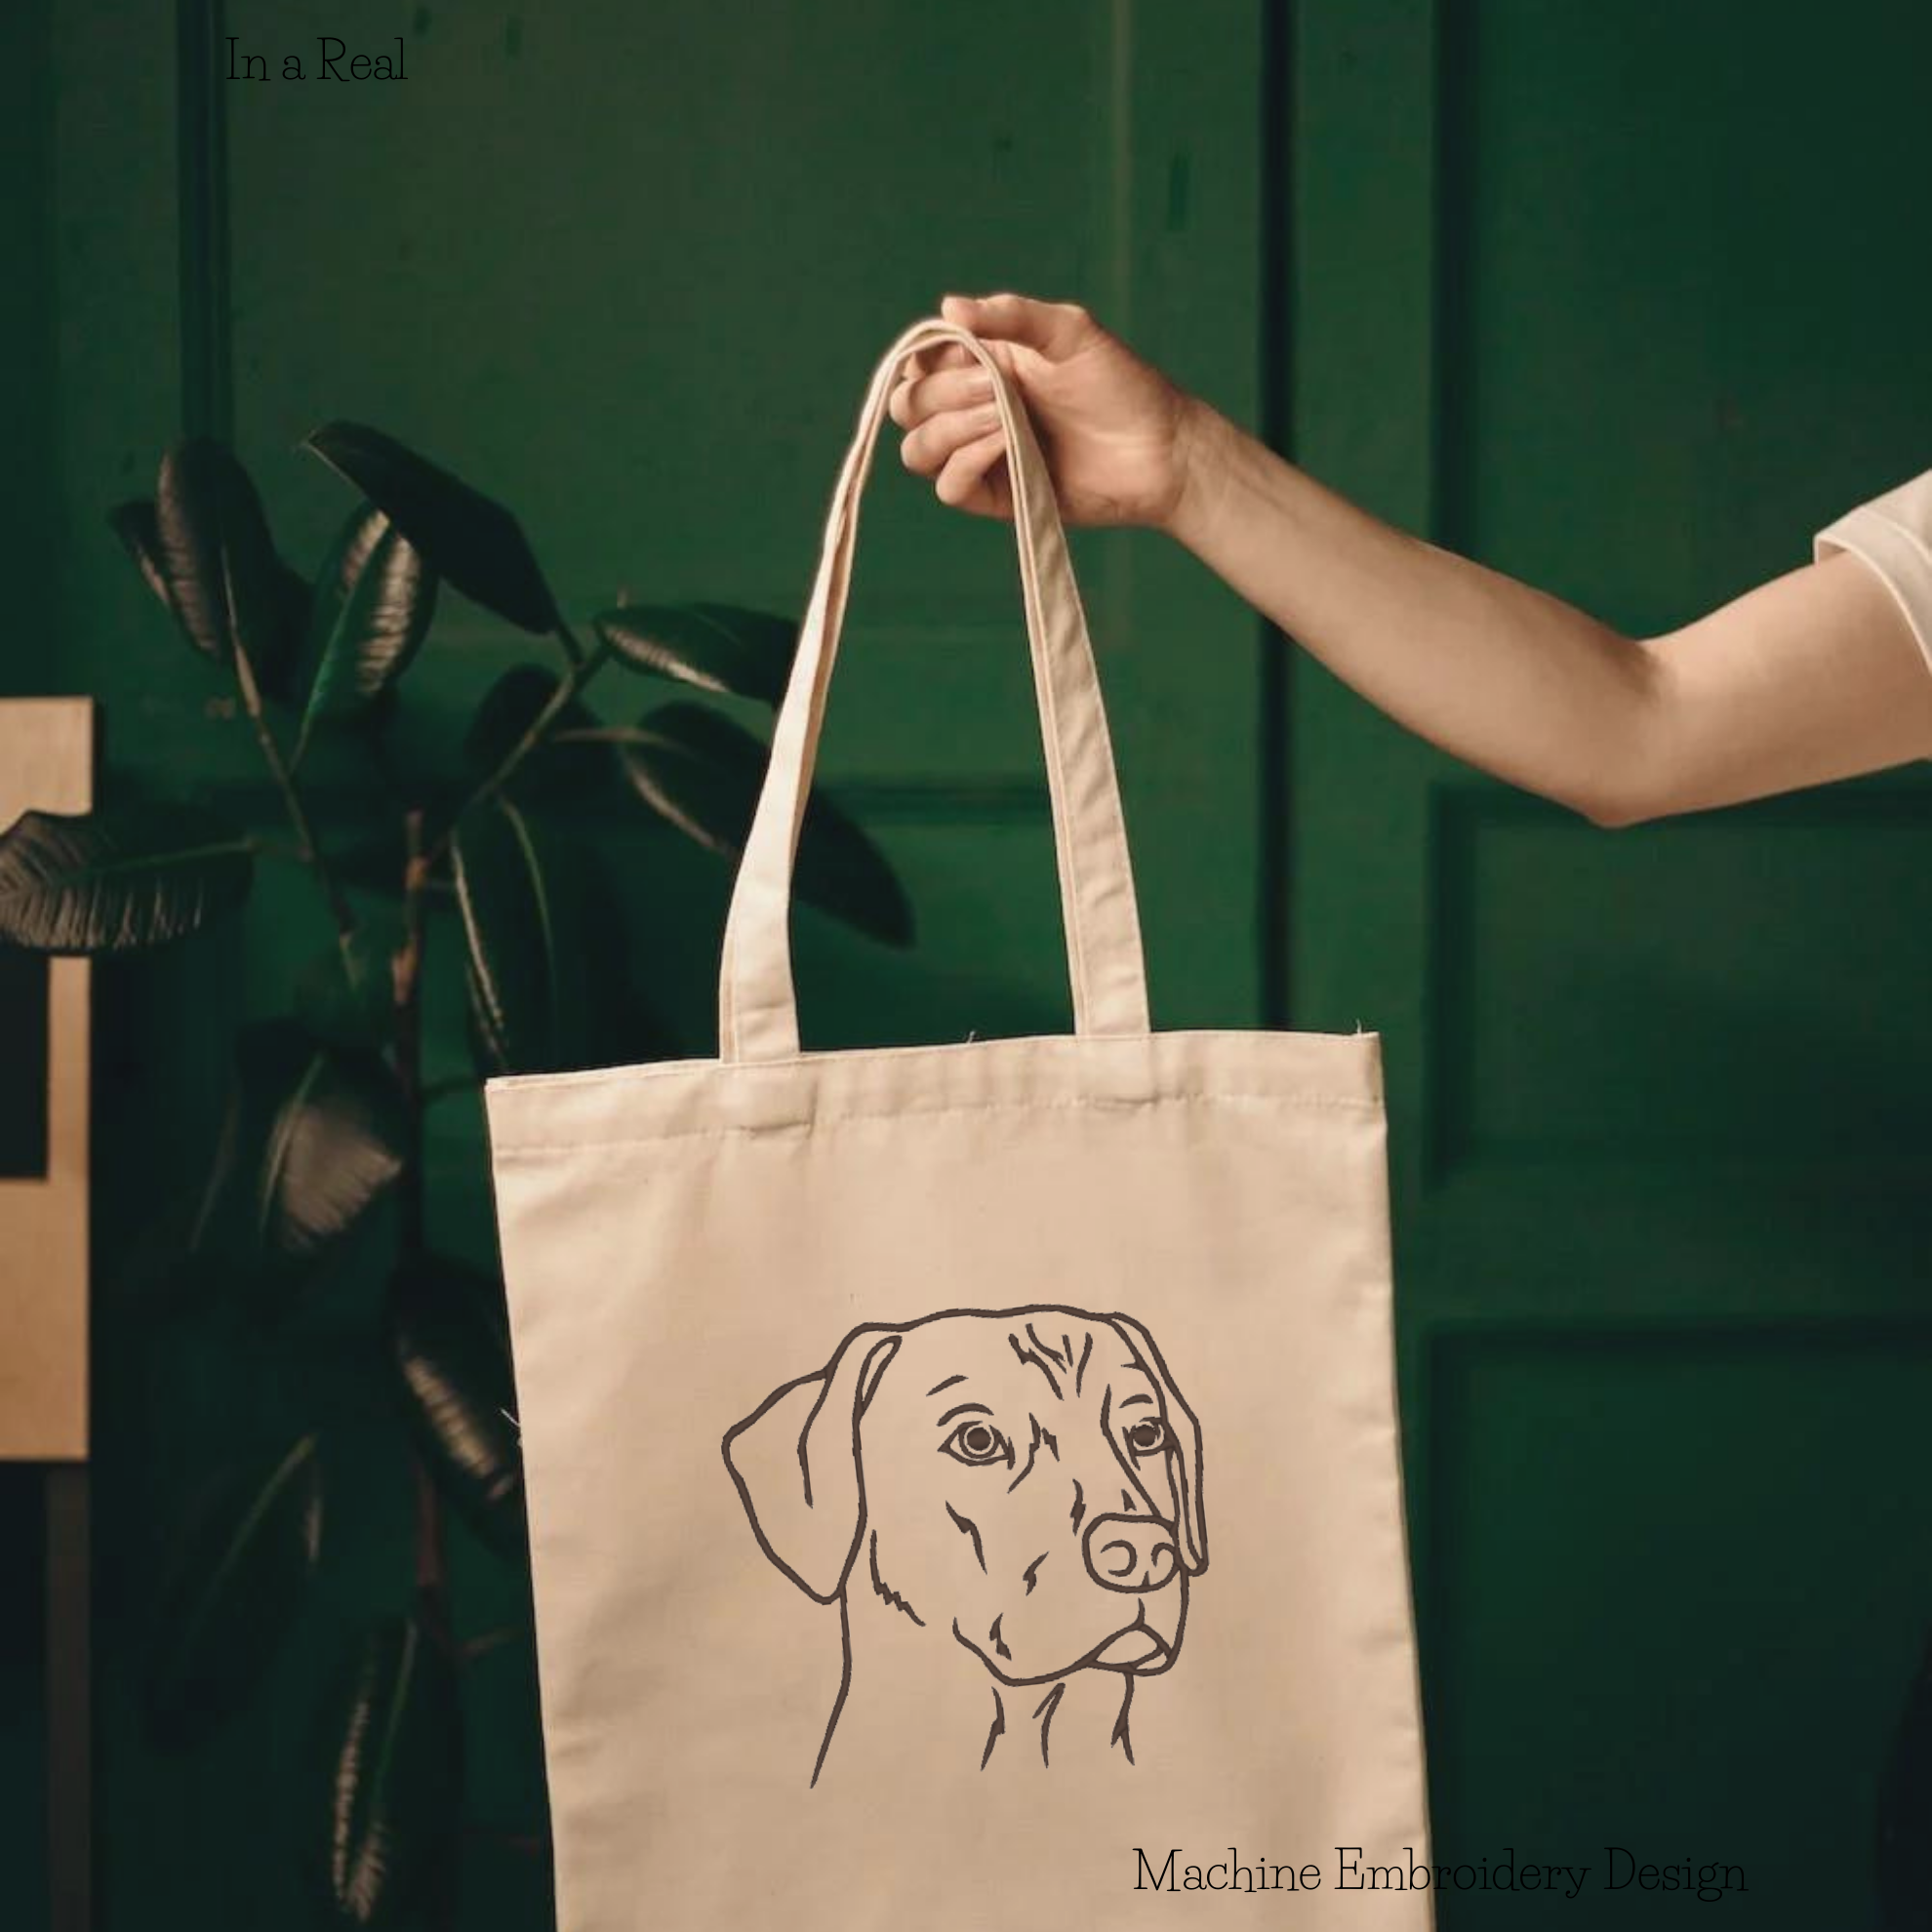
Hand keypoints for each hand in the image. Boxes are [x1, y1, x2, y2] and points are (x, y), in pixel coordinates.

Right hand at [888, 292, 1205, 530]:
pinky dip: (965, 463)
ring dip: (951, 428)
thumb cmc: (1121, 384)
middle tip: (994, 388)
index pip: (918, 364)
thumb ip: (1009, 314)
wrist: (1159, 450)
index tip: (971, 353)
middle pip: (908, 406)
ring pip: (919, 449)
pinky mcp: (997, 497)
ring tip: (1004, 418)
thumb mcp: (1069, 331)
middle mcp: (974, 409)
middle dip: (940, 393)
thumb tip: (947, 307)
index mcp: (983, 365)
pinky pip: (949, 488)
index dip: (930, 358)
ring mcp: (983, 455)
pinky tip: (1004, 444)